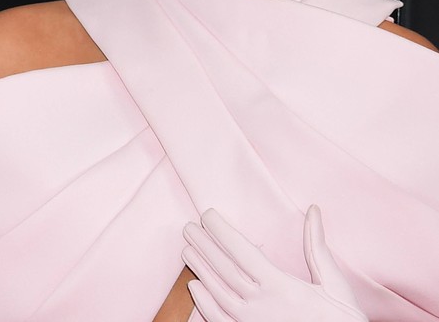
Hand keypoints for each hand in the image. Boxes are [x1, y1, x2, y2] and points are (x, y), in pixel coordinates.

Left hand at [181, 205, 366, 321]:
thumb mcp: (335, 286)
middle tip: (188, 227)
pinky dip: (203, 303)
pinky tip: (194, 287)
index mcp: (281, 286)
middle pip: (224, 269)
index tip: (208, 215)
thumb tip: (313, 210)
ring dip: (200, 269)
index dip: (222, 231)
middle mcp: (262, 304)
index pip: (243, 251)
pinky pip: (219, 319)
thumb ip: (318, 248)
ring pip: (217, 292)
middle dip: (204, 246)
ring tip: (186, 250)